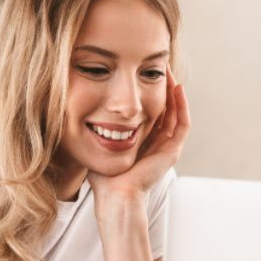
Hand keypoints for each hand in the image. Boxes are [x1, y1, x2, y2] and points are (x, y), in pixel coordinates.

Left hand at [88, 68, 190, 201]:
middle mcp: (158, 144)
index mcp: (143, 143)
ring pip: (177, 113)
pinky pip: (183, 123)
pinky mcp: (172, 151)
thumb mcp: (98, 145)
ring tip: (168, 71)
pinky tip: (177, 88)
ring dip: (174, 91)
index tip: (140, 72)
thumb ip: (94, 129)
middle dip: (162, 86)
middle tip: (158, 65)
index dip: (148, 91)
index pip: (150, 111)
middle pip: (166, 108)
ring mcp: (167, 148)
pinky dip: (182, 105)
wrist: (114, 196)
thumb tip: (77, 109)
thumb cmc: (102, 177)